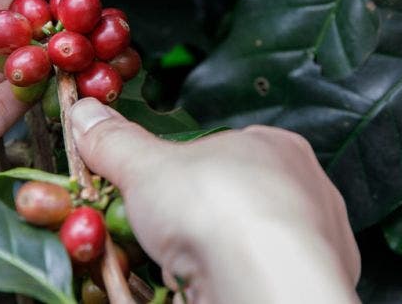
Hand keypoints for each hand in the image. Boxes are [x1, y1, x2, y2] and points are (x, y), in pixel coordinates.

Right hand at [69, 98, 360, 303]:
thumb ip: (116, 143)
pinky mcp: (309, 281)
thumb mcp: (147, 168)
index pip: (223, 151)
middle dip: (199, 220)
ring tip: (189, 268)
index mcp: (274, 146)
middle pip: (235, 201)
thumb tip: (85, 115)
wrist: (266, 281)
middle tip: (168, 236)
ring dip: (216, 255)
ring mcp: (316, 238)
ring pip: (250, 244)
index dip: (183, 173)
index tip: (156, 193)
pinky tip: (212, 287)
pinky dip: (232, 280)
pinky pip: (257, 274)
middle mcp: (304, 188)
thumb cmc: (219, 208)